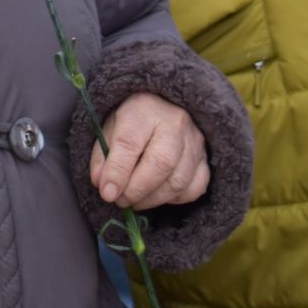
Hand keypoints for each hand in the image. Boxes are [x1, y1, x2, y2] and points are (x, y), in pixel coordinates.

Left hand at [90, 92, 208, 209]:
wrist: (162, 106)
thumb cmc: (131, 120)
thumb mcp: (108, 128)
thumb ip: (103, 156)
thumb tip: (101, 184)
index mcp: (144, 109)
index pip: (130, 143)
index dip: (117, 172)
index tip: (107, 193)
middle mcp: (174, 123)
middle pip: (160, 164)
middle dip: (136, 190)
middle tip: (120, 200)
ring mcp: (194, 142)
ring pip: (178, 181)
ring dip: (152, 199)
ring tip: (133, 201)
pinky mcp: (205, 159)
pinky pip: (194, 188)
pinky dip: (174, 199)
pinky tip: (157, 195)